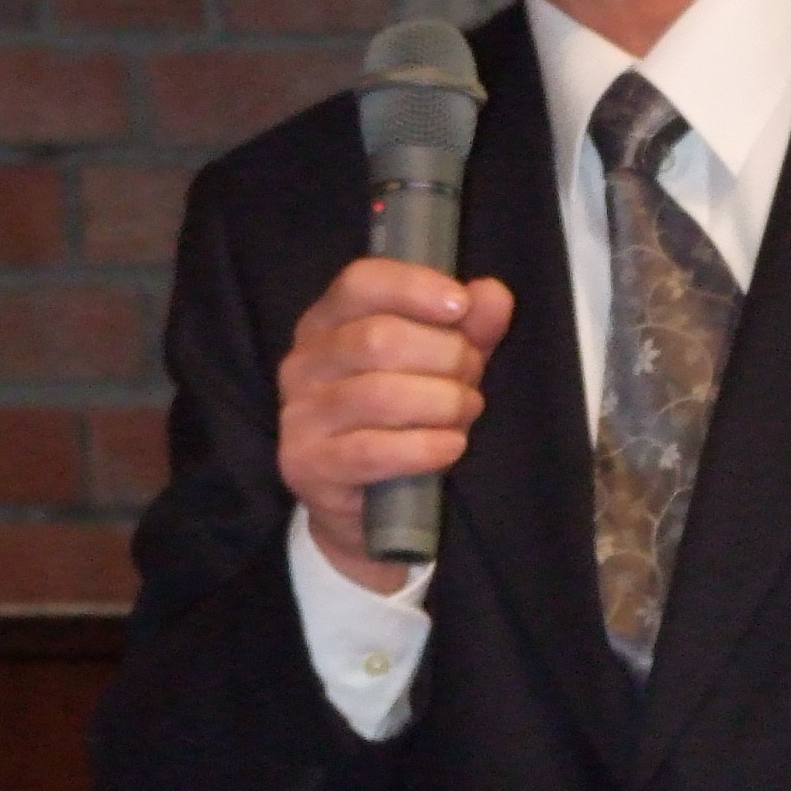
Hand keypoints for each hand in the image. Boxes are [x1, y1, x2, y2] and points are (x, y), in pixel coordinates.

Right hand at [278, 259, 513, 591]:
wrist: (365, 508)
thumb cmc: (404, 420)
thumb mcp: (441, 366)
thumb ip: (469, 328)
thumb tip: (492, 295)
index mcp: (328, 322)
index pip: (360, 282)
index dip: (414, 287)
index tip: (461, 305)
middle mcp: (303, 362)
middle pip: (379, 338)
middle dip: (445, 356)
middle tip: (472, 377)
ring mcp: (298, 414)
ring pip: (380, 394)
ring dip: (442, 402)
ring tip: (464, 412)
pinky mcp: (305, 464)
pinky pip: (372, 450)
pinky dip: (424, 446)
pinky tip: (450, 446)